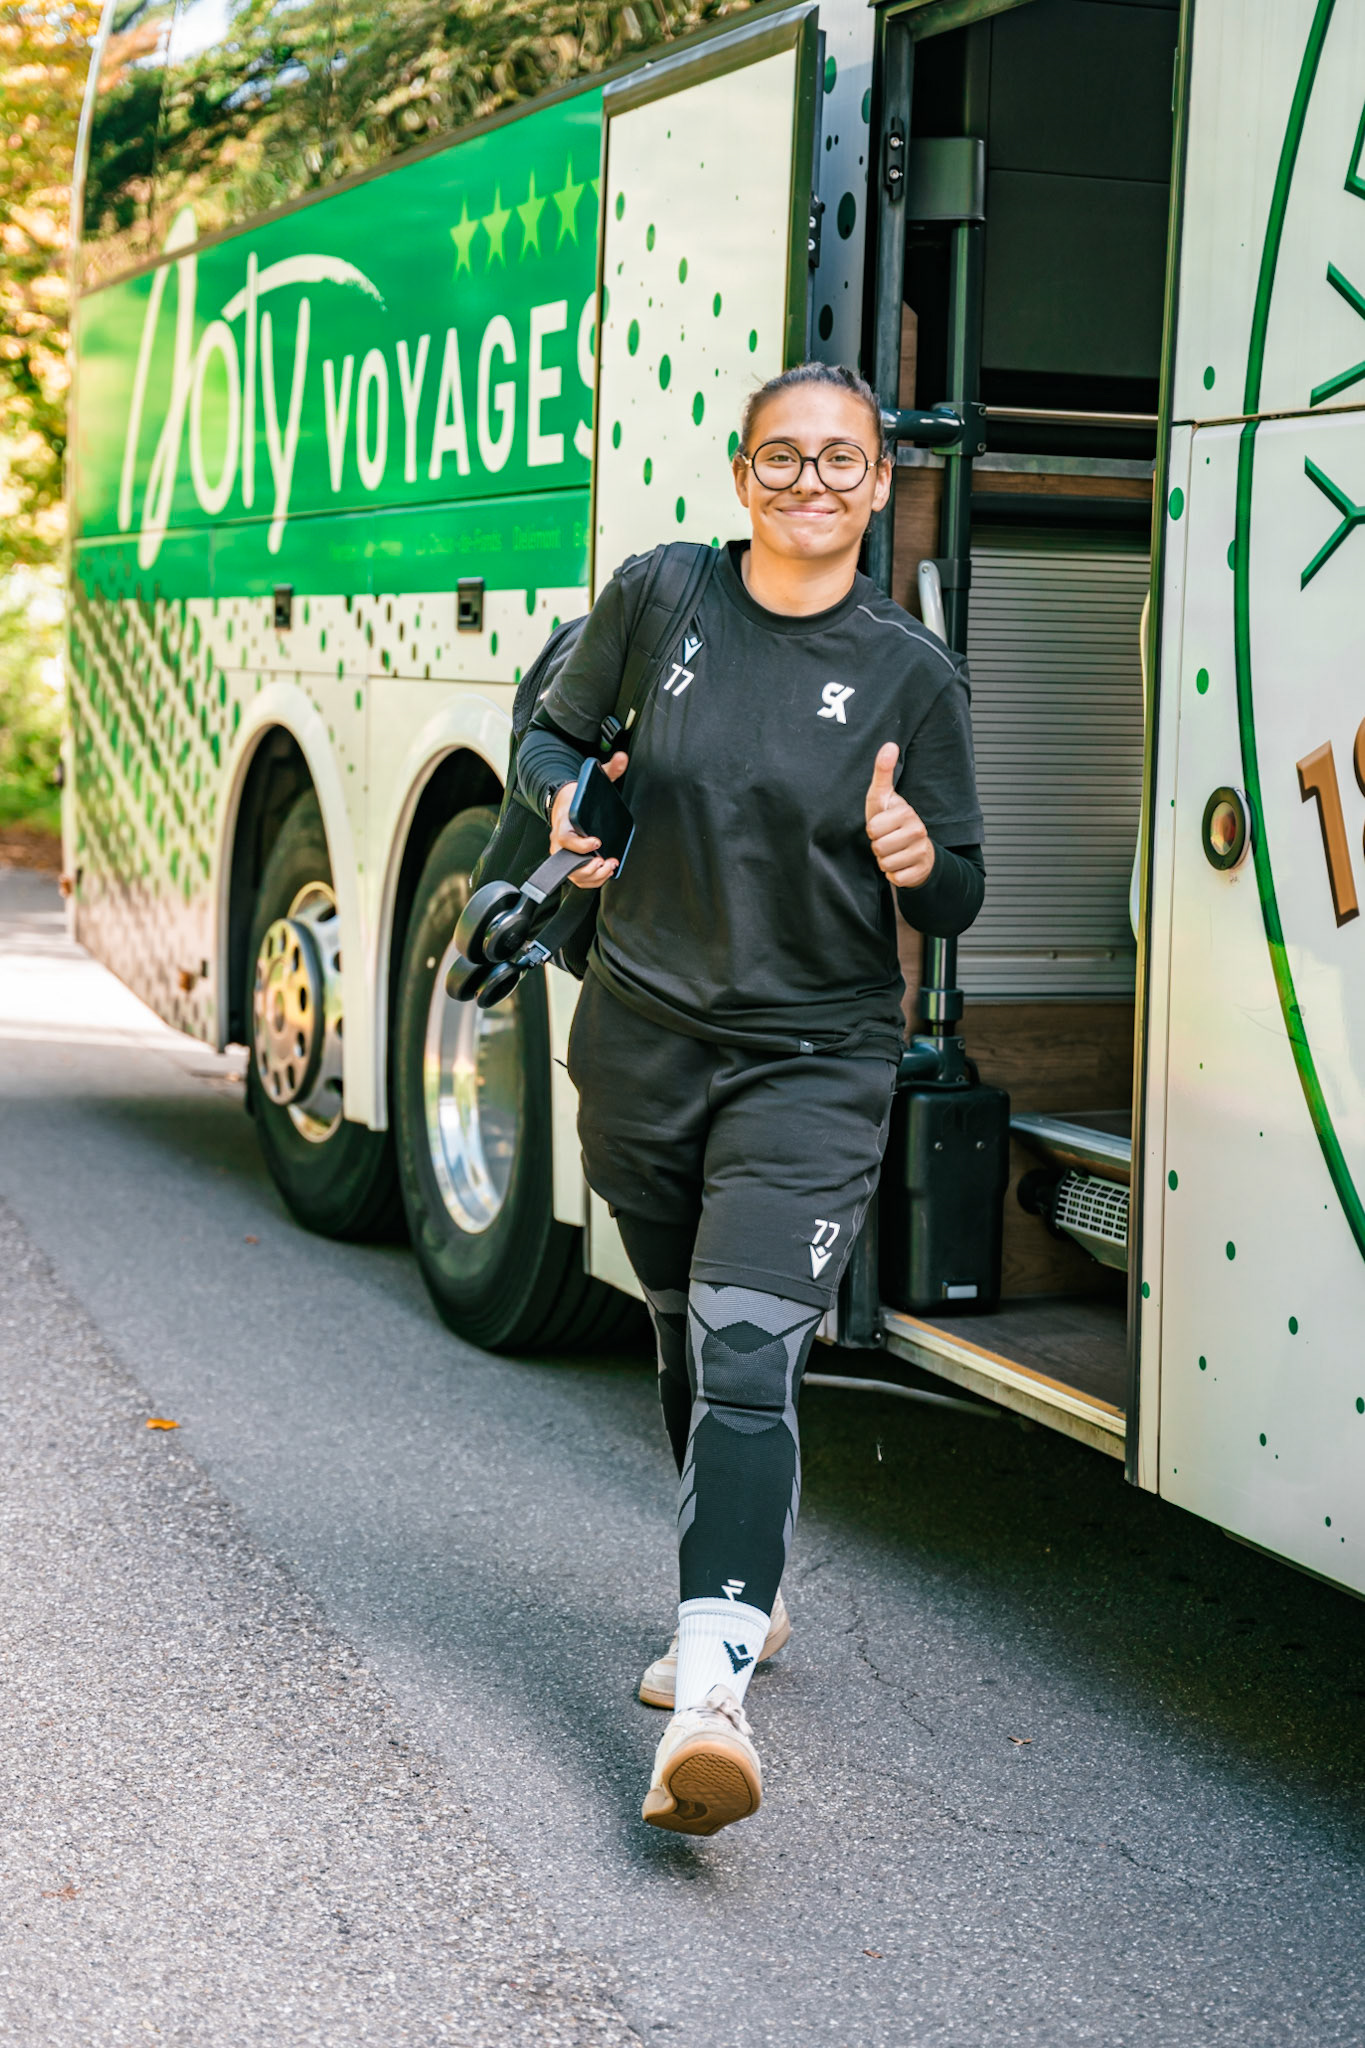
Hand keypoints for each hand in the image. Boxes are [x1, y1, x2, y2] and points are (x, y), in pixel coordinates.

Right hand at [549, 751, 628, 888]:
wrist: (563, 805)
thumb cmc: (578, 796)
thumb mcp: (592, 780)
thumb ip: (609, 770)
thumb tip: (623, 757)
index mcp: (563, 822)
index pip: (566, 837)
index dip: (581, 844)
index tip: (598, 842)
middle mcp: (559, 841)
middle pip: (567, 861)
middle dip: (587, 866)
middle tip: (606, 862)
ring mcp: (562, 854)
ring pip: (573, 873)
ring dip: (592, 875)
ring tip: (609, 867)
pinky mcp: (569, 863)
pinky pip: (578, 878)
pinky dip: (592, 880)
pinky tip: (605, 872)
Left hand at [865, 741, 934, 888]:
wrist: (916, 849)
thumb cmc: (892, 821)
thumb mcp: (883, 796)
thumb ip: (883, 771)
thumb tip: (889, 744)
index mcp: (907, 812)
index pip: (873, 829)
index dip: (873, 830)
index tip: (882, 825)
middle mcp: (918, 831)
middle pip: (878, 848)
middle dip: (878, 846)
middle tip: (887, 840)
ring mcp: (922, 852)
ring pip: (886, 864)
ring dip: (885, 861)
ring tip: (893, 851)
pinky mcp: (921, 872)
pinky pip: (895, 878)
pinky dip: (893, 874)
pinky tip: (900, 864)